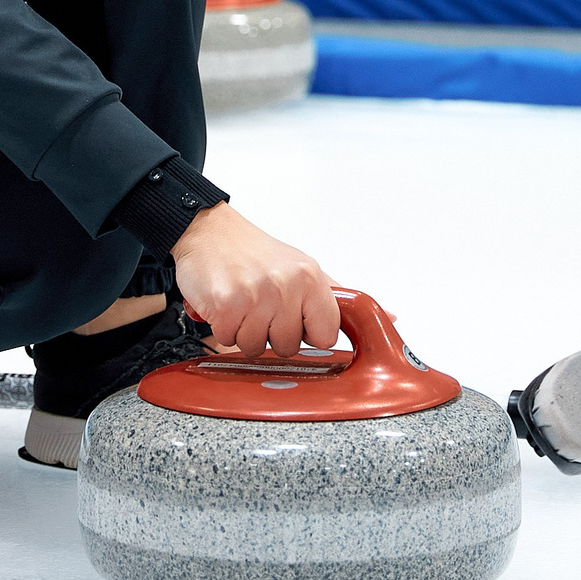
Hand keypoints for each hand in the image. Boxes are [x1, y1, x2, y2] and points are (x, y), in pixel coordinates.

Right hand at [171, 204, 340, 357]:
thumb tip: (373, 318)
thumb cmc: (251, 251)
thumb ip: (329, 295)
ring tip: (242, 303)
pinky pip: (228, 340)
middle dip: (271, 332)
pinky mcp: (226, 307)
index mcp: (309, 277)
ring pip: (257, 348)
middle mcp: (285, 286)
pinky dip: (223, 327)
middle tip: (260, 305)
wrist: (207, 231)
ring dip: (245, 331)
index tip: (294, 318)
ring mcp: (255, 298)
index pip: (326, 335)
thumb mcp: (299, 265)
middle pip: (289, 347)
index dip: (307, 332)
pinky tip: (225, 304)